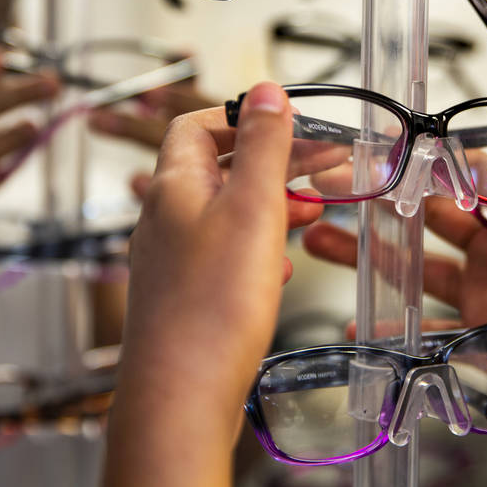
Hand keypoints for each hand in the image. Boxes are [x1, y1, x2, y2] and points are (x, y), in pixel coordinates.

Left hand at [103, 82, 323, 486]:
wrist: (180, 396)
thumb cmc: (212, 306)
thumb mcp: (253, 207)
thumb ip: (264, 146)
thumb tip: (265, 90)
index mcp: (175, 186)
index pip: (197, 125)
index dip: (242, 116)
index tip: (287, 123)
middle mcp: (165, 219)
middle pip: (218, 168)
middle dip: (273, 163)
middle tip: (321, 167)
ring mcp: (173, 260)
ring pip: (225, 213)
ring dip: (270, 205)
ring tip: (310, 211)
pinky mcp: (186, 297)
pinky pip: (224, 255)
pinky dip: (257, 248)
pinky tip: (279, 267)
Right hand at [304, 103, 486, 442]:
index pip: (471, 175)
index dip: (429, 157)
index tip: (387, 142)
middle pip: (430, 216)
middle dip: (384, 200)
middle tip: (339, 186)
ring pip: (416, 268)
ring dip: (374, 254)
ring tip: (325, 239)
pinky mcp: (480, 337)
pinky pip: (425, 328)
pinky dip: (390, 325)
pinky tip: (359, 320)